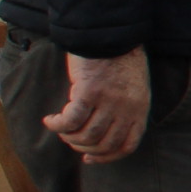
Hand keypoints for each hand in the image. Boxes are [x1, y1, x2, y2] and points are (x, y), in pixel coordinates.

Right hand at [45, 48, 149, 164]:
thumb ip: (125, 109)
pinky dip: (58, 125)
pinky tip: (50, 121)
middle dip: (83, 148)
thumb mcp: (134, 87)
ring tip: (60, 127)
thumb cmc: (119, 58)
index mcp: (140, 109)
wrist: (110, 33)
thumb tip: (104, 131)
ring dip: (69, 137)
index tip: (90, 158)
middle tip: (70, 139)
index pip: (127, 146)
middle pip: (103, 144)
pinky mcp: (88, 92)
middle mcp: (126, 108)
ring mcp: (108, 101)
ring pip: (86, 136)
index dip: (106, 157)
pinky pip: (70, 121)